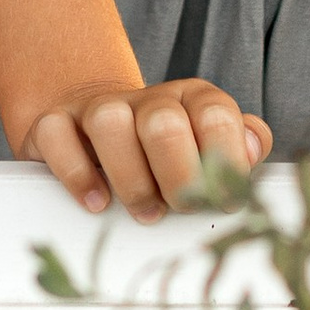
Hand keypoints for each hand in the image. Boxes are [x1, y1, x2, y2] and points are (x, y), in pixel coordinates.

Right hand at [17, 76, 272, 221]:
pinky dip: (76, 175)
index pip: (216, 115)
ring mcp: (99, 108)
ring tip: (145, 210)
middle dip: (178, 177)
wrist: (97, 122)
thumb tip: (252, 147)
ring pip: (109, 123)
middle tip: (181, 207)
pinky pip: (58, 136)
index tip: (224, 200)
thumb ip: (242, 145)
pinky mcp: (56, 123)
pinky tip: (97, 202)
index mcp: (192, 100)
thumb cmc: (165, 150)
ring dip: (130, 180)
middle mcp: (146, 99)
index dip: (225, 163)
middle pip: (163, 123)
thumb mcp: (209, 145)